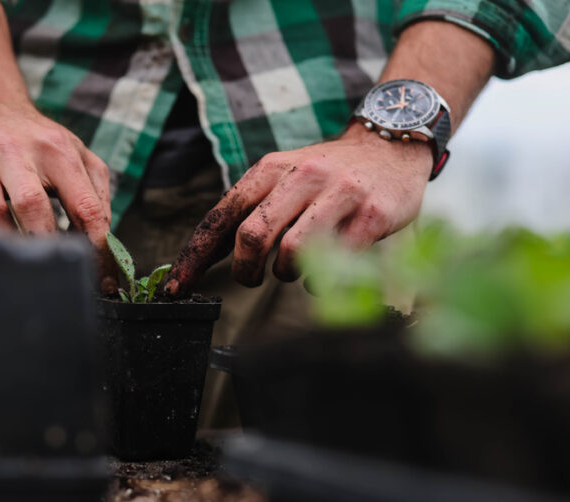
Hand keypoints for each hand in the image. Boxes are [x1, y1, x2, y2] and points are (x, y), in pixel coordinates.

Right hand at [0, 101, 118, 292]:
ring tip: (24, 267)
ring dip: (10, 248)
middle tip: (60, 276)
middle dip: (49, 248)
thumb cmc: (35, 142)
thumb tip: (104, 244)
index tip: (102, 280)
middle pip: (32, 207)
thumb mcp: (74, 153)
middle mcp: (14, 151)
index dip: (96, 249)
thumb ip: (96, 194)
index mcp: (56, 150)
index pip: (84, 206)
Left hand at [164, 123, 432, 296]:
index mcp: (271, 168)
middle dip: (245, 269)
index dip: (194, 257)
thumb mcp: (283, 177)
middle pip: (252, 236)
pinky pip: (334, 263)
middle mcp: (303, 175)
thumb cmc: (327, 174)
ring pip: (291, 253)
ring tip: (295, 266)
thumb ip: (249, 211)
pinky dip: (321, 279)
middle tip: (251, 277)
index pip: (221, 217)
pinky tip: (325, 268)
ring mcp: (340, 194)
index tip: (176, 287)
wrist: (392, 145)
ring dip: (286, 273)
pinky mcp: (372, 215)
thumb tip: (202, 258)